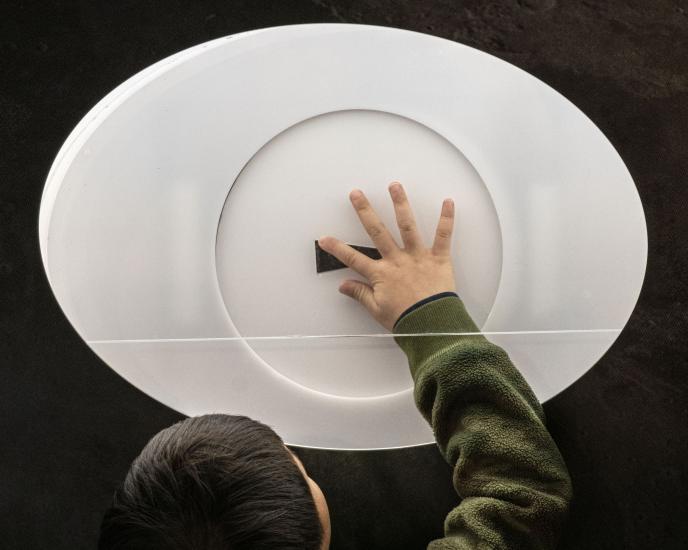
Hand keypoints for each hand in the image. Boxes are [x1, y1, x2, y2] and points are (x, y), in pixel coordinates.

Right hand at [318, 182, 456, 330]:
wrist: (432, 326)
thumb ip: (360, 294)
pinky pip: (443, 236)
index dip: (337, 248)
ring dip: (400, 204)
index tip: (325, 239)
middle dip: (365, 211)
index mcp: (381, 274)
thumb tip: (343, 286)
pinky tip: (448, 202)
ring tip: (394, 186)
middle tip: (356, 194)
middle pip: (377, 232)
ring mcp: (417, 257)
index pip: (353, 259)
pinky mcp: (438, 259)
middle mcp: (397, 260)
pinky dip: (447, 219)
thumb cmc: (407, 321)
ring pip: (407, 226)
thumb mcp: (377, 310)